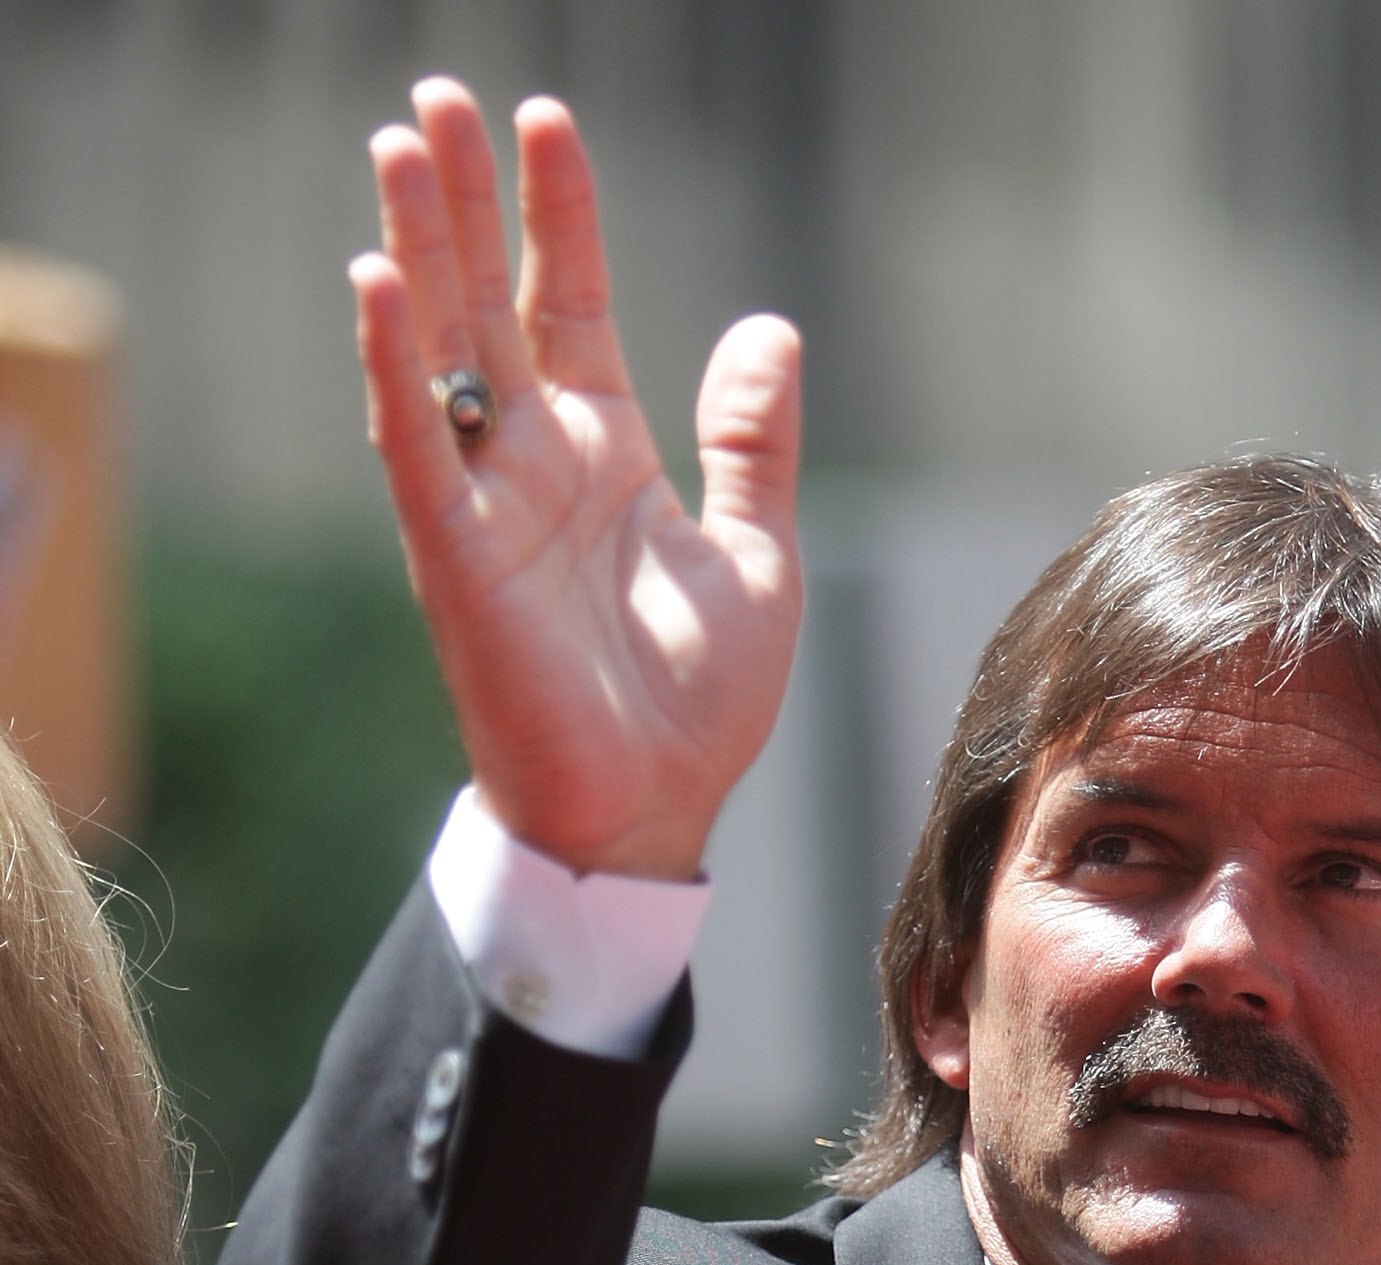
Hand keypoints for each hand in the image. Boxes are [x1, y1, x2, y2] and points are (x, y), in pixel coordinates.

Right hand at [350, 79, 801, 880]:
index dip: (560, 214)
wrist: (653, 815)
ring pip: (438, 350)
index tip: (547, 121)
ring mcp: (486, 505)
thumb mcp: (755, 557)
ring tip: (400, 147)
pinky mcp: (456, 558)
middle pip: (488, 301)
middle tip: (437, 98)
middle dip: (465, 200)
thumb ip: (754, 444)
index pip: (572, 302)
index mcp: (603, 453)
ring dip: (416, 249)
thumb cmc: (696, 707)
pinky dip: (394, 366)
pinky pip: (413, 447)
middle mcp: (532, 464)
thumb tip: (768, 330)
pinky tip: (377, 280)